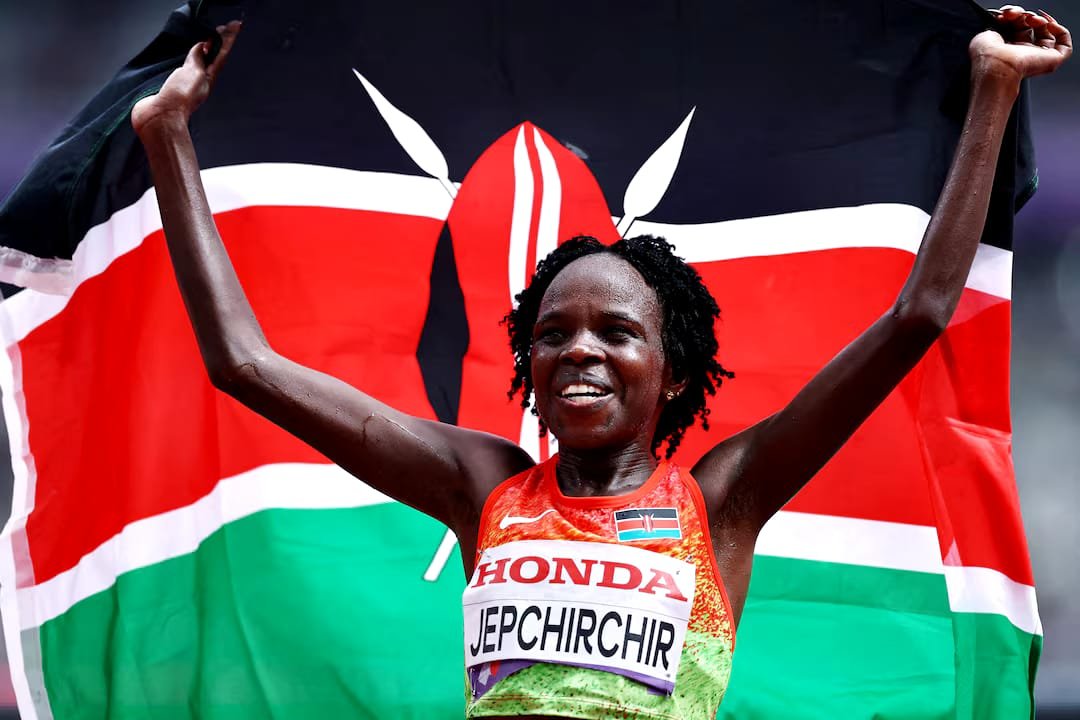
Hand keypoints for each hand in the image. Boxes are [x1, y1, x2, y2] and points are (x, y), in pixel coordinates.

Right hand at [131, 21, 240, 135]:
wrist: (159, 117)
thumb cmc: (178, 99)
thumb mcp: (194, 74)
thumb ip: (198, 59)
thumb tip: (201, 47)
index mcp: (207, 77)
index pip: (221, 54)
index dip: (228, 39)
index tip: (236, 26)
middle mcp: (199, 80)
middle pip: (212, 56)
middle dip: (219, 41)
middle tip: (226, 27)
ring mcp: (186, 82)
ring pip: (199, 61)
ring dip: (204, 49)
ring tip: (210, 38)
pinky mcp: (172, 85)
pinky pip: (184, 66)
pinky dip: (190, 57)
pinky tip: (189, 56)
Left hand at [970, 6, 1071, 81]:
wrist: (995, 67)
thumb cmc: (986, 55)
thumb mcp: (985, 34)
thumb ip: (997, 25)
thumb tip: (1006, 17)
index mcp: (1004, 50)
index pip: (1016, 28)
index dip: (1014, 17)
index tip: (1005, 13)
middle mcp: (1021, 55)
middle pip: (1031, 29)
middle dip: (1025, 16)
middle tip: (1017, 14)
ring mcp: (1036, 58)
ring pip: (1047, 36)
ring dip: (1041, 21)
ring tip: (1031, 18)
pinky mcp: (1051, 61)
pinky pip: (1064, 46)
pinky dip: (1060, 31)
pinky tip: (1048, 24)